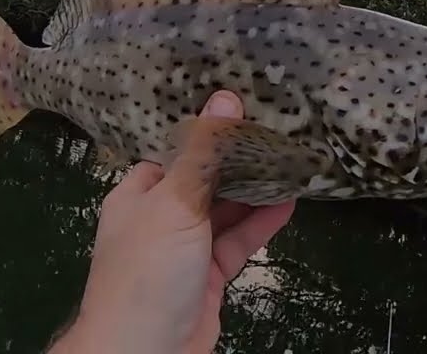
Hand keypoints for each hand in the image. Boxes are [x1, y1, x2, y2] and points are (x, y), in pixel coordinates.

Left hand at [49, 90, 296, 353]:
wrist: (144, 352)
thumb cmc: (149, 268)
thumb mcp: (175, 201)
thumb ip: (203, 153)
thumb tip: (226, 98)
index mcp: (137, 195)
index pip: (172, 153)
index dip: (205, 134)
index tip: (242, 111)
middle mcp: (158, 218)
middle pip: (202, 181)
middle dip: (236, 162)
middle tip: (276, 133)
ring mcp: (184, 250)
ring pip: (223, 212)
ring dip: (253, 192)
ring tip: (290, 162)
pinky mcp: (208, 277)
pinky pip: (236, 243)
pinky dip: (260, 224)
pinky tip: (288, 203)